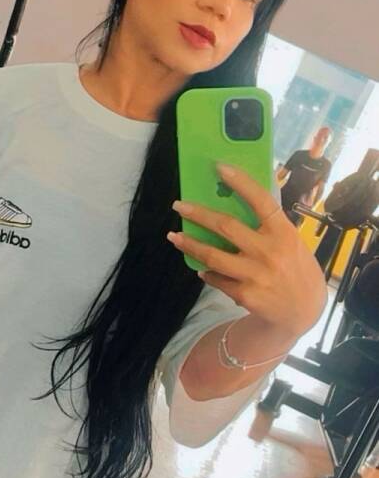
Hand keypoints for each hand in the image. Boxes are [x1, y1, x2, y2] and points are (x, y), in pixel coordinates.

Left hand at [168, 163, 327, 336]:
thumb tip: (238, 200)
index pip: (261, 200)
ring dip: (190, 244)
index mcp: (284, 232)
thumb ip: (269, 225)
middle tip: (179, 206)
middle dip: (198, 214)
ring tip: (174, 236)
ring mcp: (255, 274)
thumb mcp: (292, 241)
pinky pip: (216, 278)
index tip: (219, 167)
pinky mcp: (244, 294)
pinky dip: (206, 272)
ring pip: (212, 256)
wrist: (303, 310)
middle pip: (226, 227)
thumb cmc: (296, 268)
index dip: (241, 182)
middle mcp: (269, 251)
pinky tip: (200, 266)